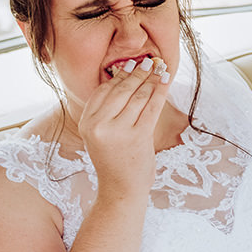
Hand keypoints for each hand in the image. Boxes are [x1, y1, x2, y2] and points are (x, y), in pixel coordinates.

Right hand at [78, 57, 169, 198]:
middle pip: (121, 90)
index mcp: (86, 123)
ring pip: (138, 96)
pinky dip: (160, 91)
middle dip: (137, 73)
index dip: (119, 76)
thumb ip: (106, 112)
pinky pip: (152, 107)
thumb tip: (122, 78)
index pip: (103, 91)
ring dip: (151, 79)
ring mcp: (119, 131)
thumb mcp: (99, 135)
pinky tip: (165, 81)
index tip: (130, 65)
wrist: (121, 190)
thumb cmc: (113, 161)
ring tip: (159, 69)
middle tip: (148, 61)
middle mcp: (99, 126)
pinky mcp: (138, 136)